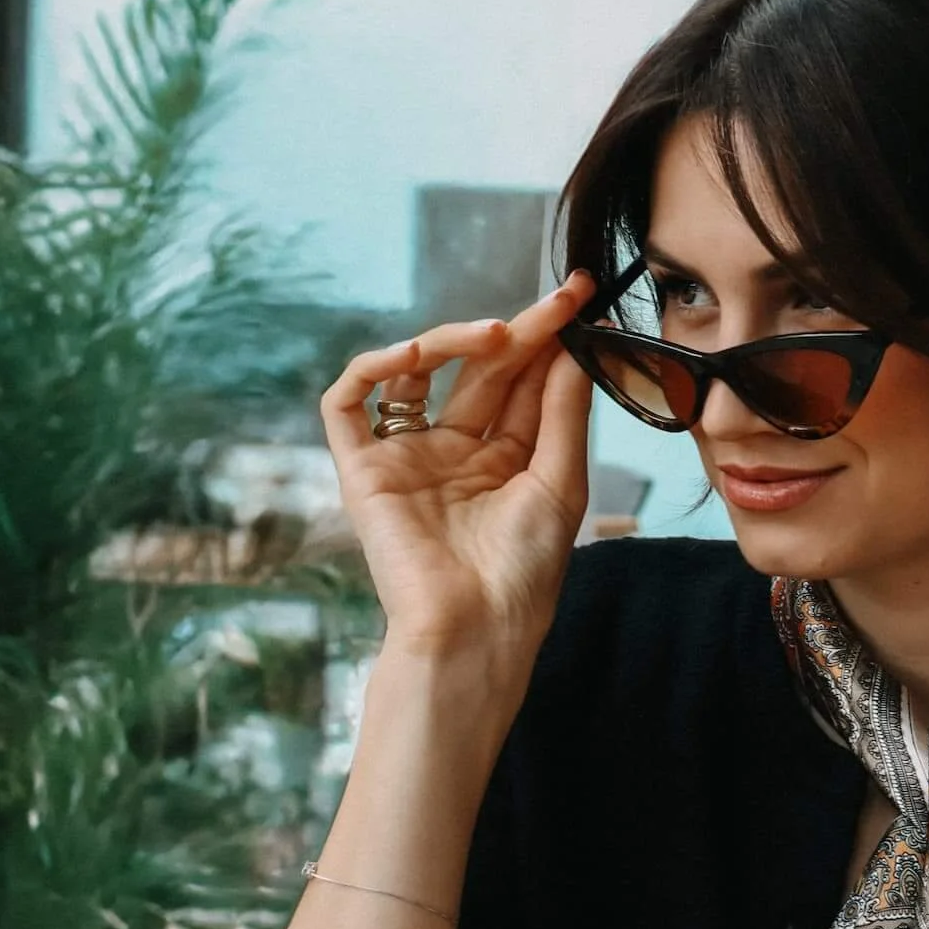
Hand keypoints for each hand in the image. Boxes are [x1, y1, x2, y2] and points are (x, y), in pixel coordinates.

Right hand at [319, 273, 596, 660]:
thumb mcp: (558, 483)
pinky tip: (413, 355)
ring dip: (453, 342)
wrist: (474, 629)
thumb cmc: (523, 573)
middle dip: (517, 331)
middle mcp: (454, 454)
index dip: (547, 340)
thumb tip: (575, 346)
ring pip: (418, 374)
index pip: (522, 384)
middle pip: (480, 372)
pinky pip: (349, 405)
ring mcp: (407, 459)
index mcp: (505, 462)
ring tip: (495, 334)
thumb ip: (561, 412)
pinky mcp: (363, 471)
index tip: (580, 298)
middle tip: (556, 301)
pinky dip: (374, 369)